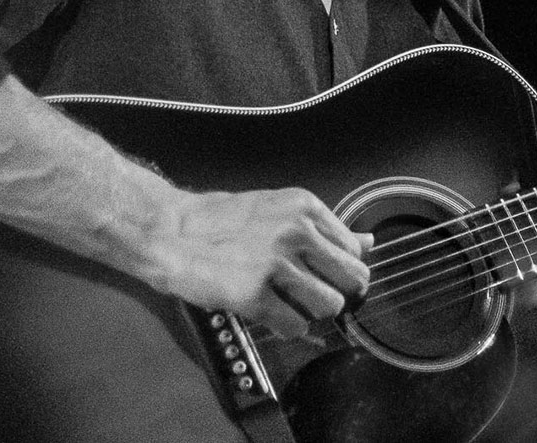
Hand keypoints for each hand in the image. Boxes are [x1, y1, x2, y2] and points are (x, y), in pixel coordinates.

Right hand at [151, 186, 372, 342]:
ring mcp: (276, 265)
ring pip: (330, 307)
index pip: (355, 251)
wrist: (169, 231)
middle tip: (310, 295)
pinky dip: (286, 328)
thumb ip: (323, 229)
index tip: (327, 278)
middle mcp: (297, 233)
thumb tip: (368, 242)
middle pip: (353, 281)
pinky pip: (296, 327)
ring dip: (311, 312)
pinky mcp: (255, 295)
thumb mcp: (278, 210)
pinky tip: (268, 312)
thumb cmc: (218, 222)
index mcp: (305, 208)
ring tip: (285, 302)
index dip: (342, 271)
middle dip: (336, 293)